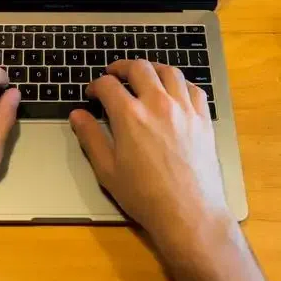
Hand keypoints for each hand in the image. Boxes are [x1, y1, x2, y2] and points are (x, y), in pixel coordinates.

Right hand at [69, 60, 266, 280]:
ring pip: (169, 71)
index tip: (93, 93)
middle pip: (139, 68)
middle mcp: (158, 104)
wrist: (188, 213)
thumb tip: (77, 116)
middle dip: (122, 67)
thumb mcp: (107, 170)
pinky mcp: (203, 119)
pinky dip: (181, 83)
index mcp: (129, 115)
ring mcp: (184, 109)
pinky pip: (193, 88)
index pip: (107, 85)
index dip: (95, 85)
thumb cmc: (145, 195)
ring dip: (152, 69)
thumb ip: (91, 137)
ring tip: (144, 75)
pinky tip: (175, 90)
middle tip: (114, 74)